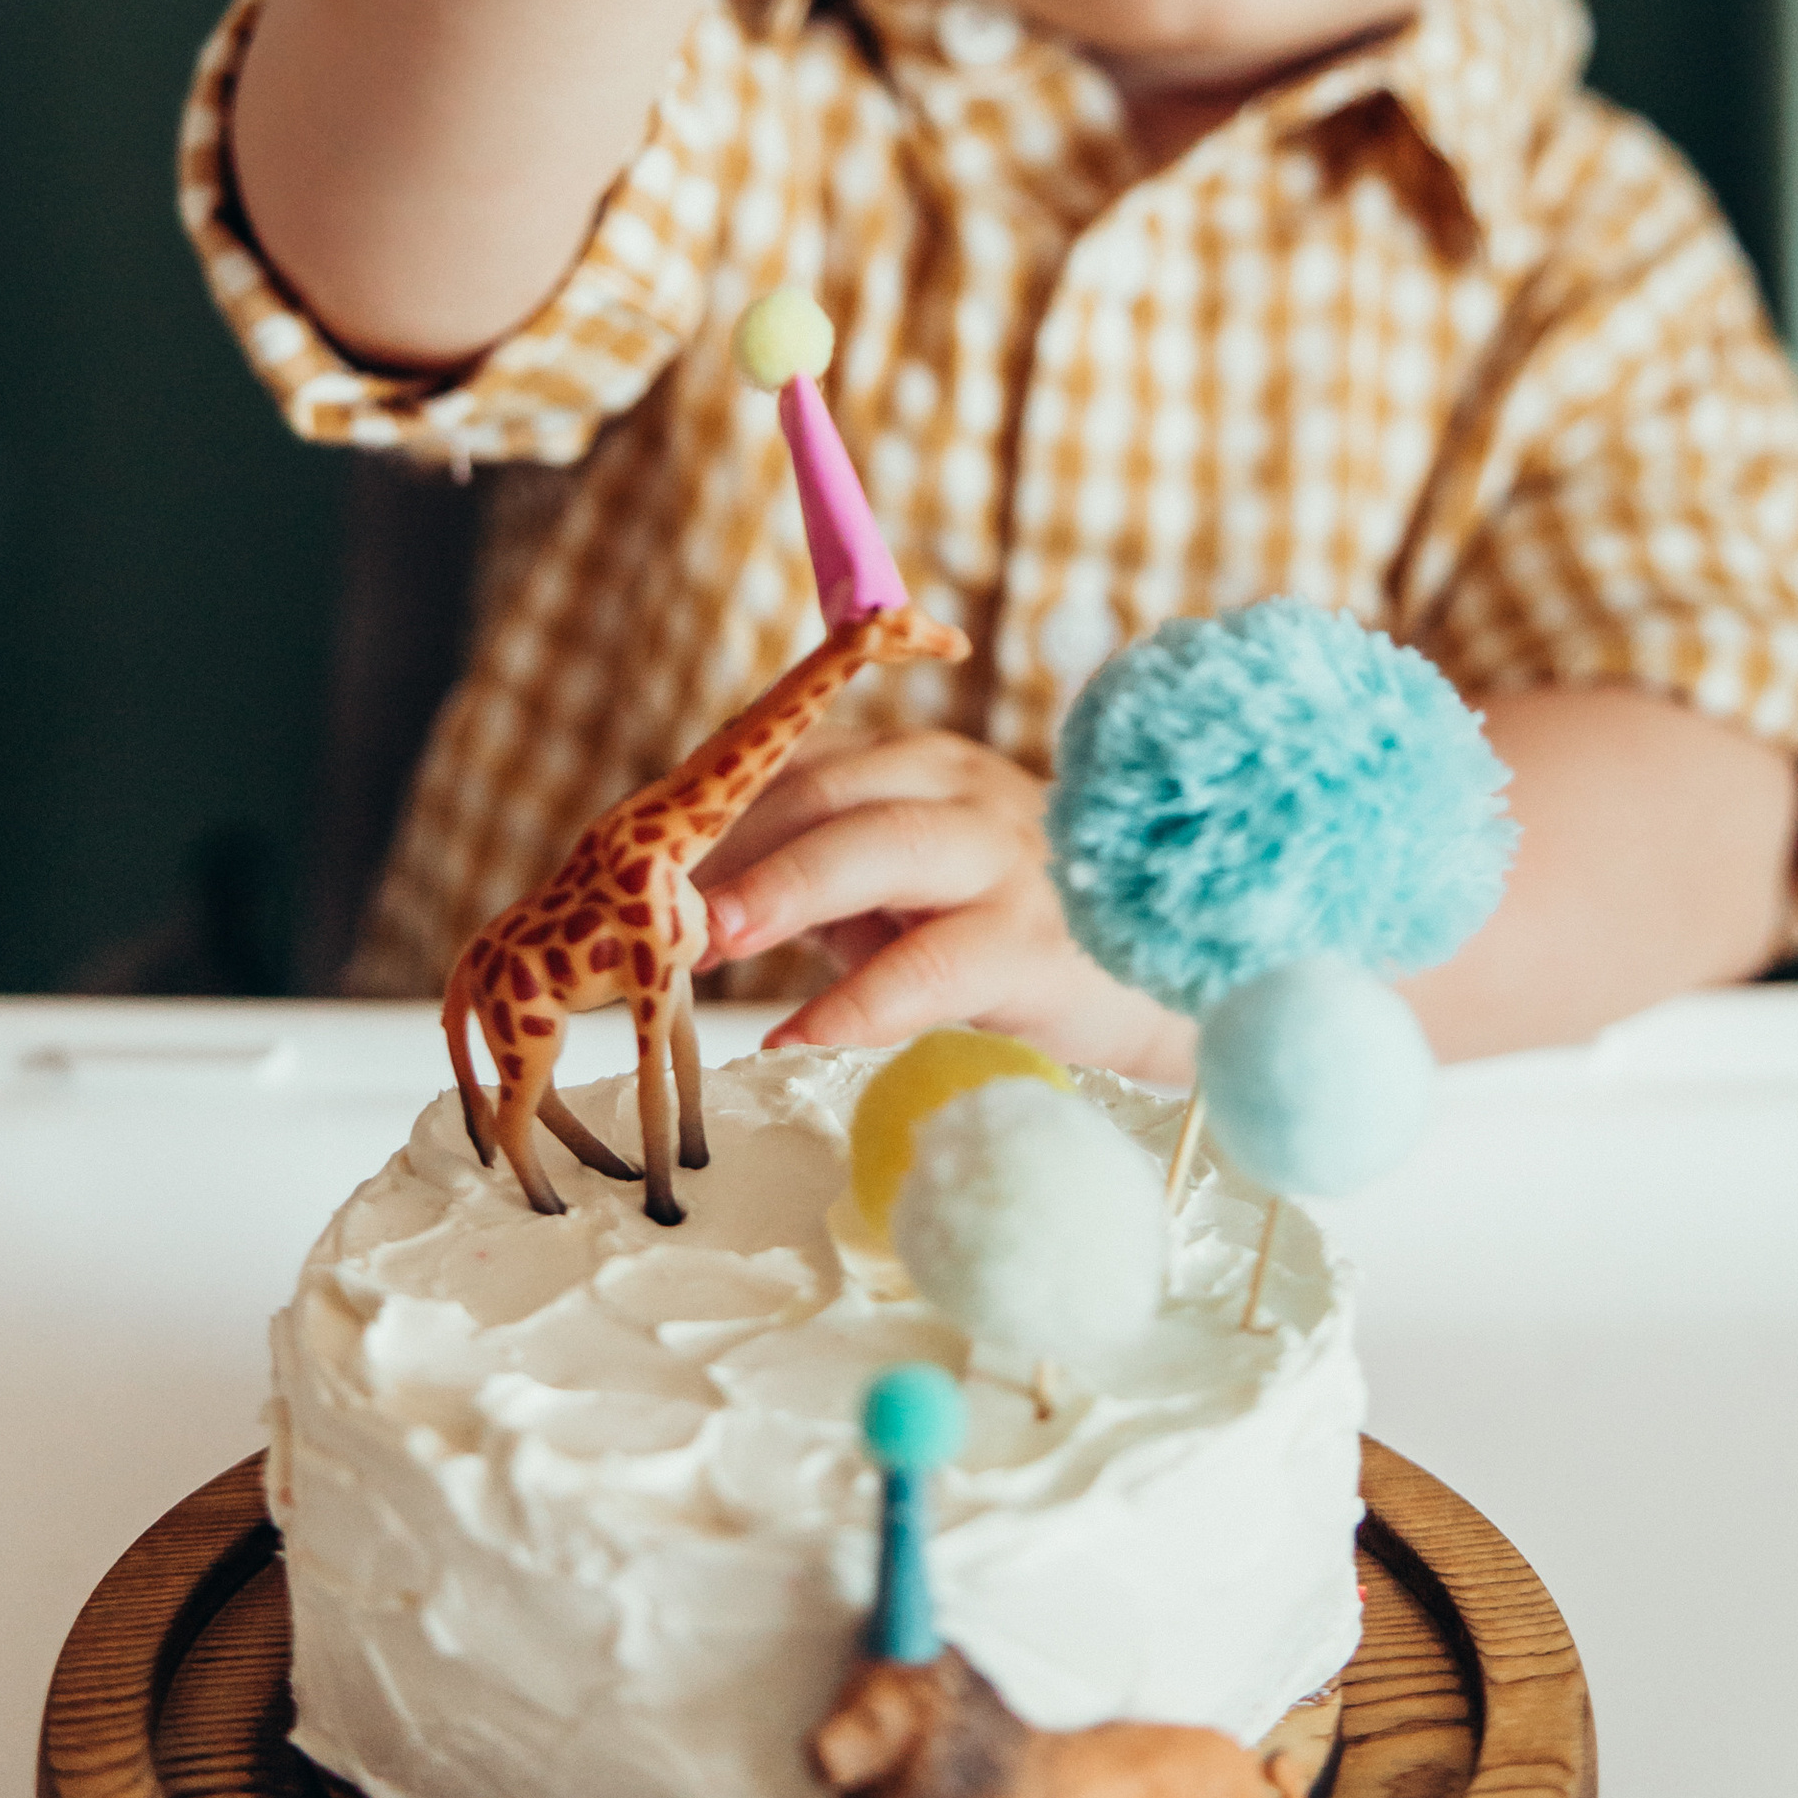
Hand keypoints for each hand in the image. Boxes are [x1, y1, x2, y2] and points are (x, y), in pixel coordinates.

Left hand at [692, 729, 1190, 1078]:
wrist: (1165, 973)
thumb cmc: (1008, 928)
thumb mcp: (905, 890)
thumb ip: (815, 883)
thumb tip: (683, 909)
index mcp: (918, 765)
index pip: (795, 767)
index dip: (708, 816)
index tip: (632, 866)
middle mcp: (960, 791)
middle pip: (828, 792)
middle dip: (731, 844)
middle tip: (654, 901)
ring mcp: (1003, 861)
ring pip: (882, 849)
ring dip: (784, 890)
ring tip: (709, 941)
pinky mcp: (1036, 944)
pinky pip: (933, 966)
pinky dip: (857, 1001)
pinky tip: (799, 1032)